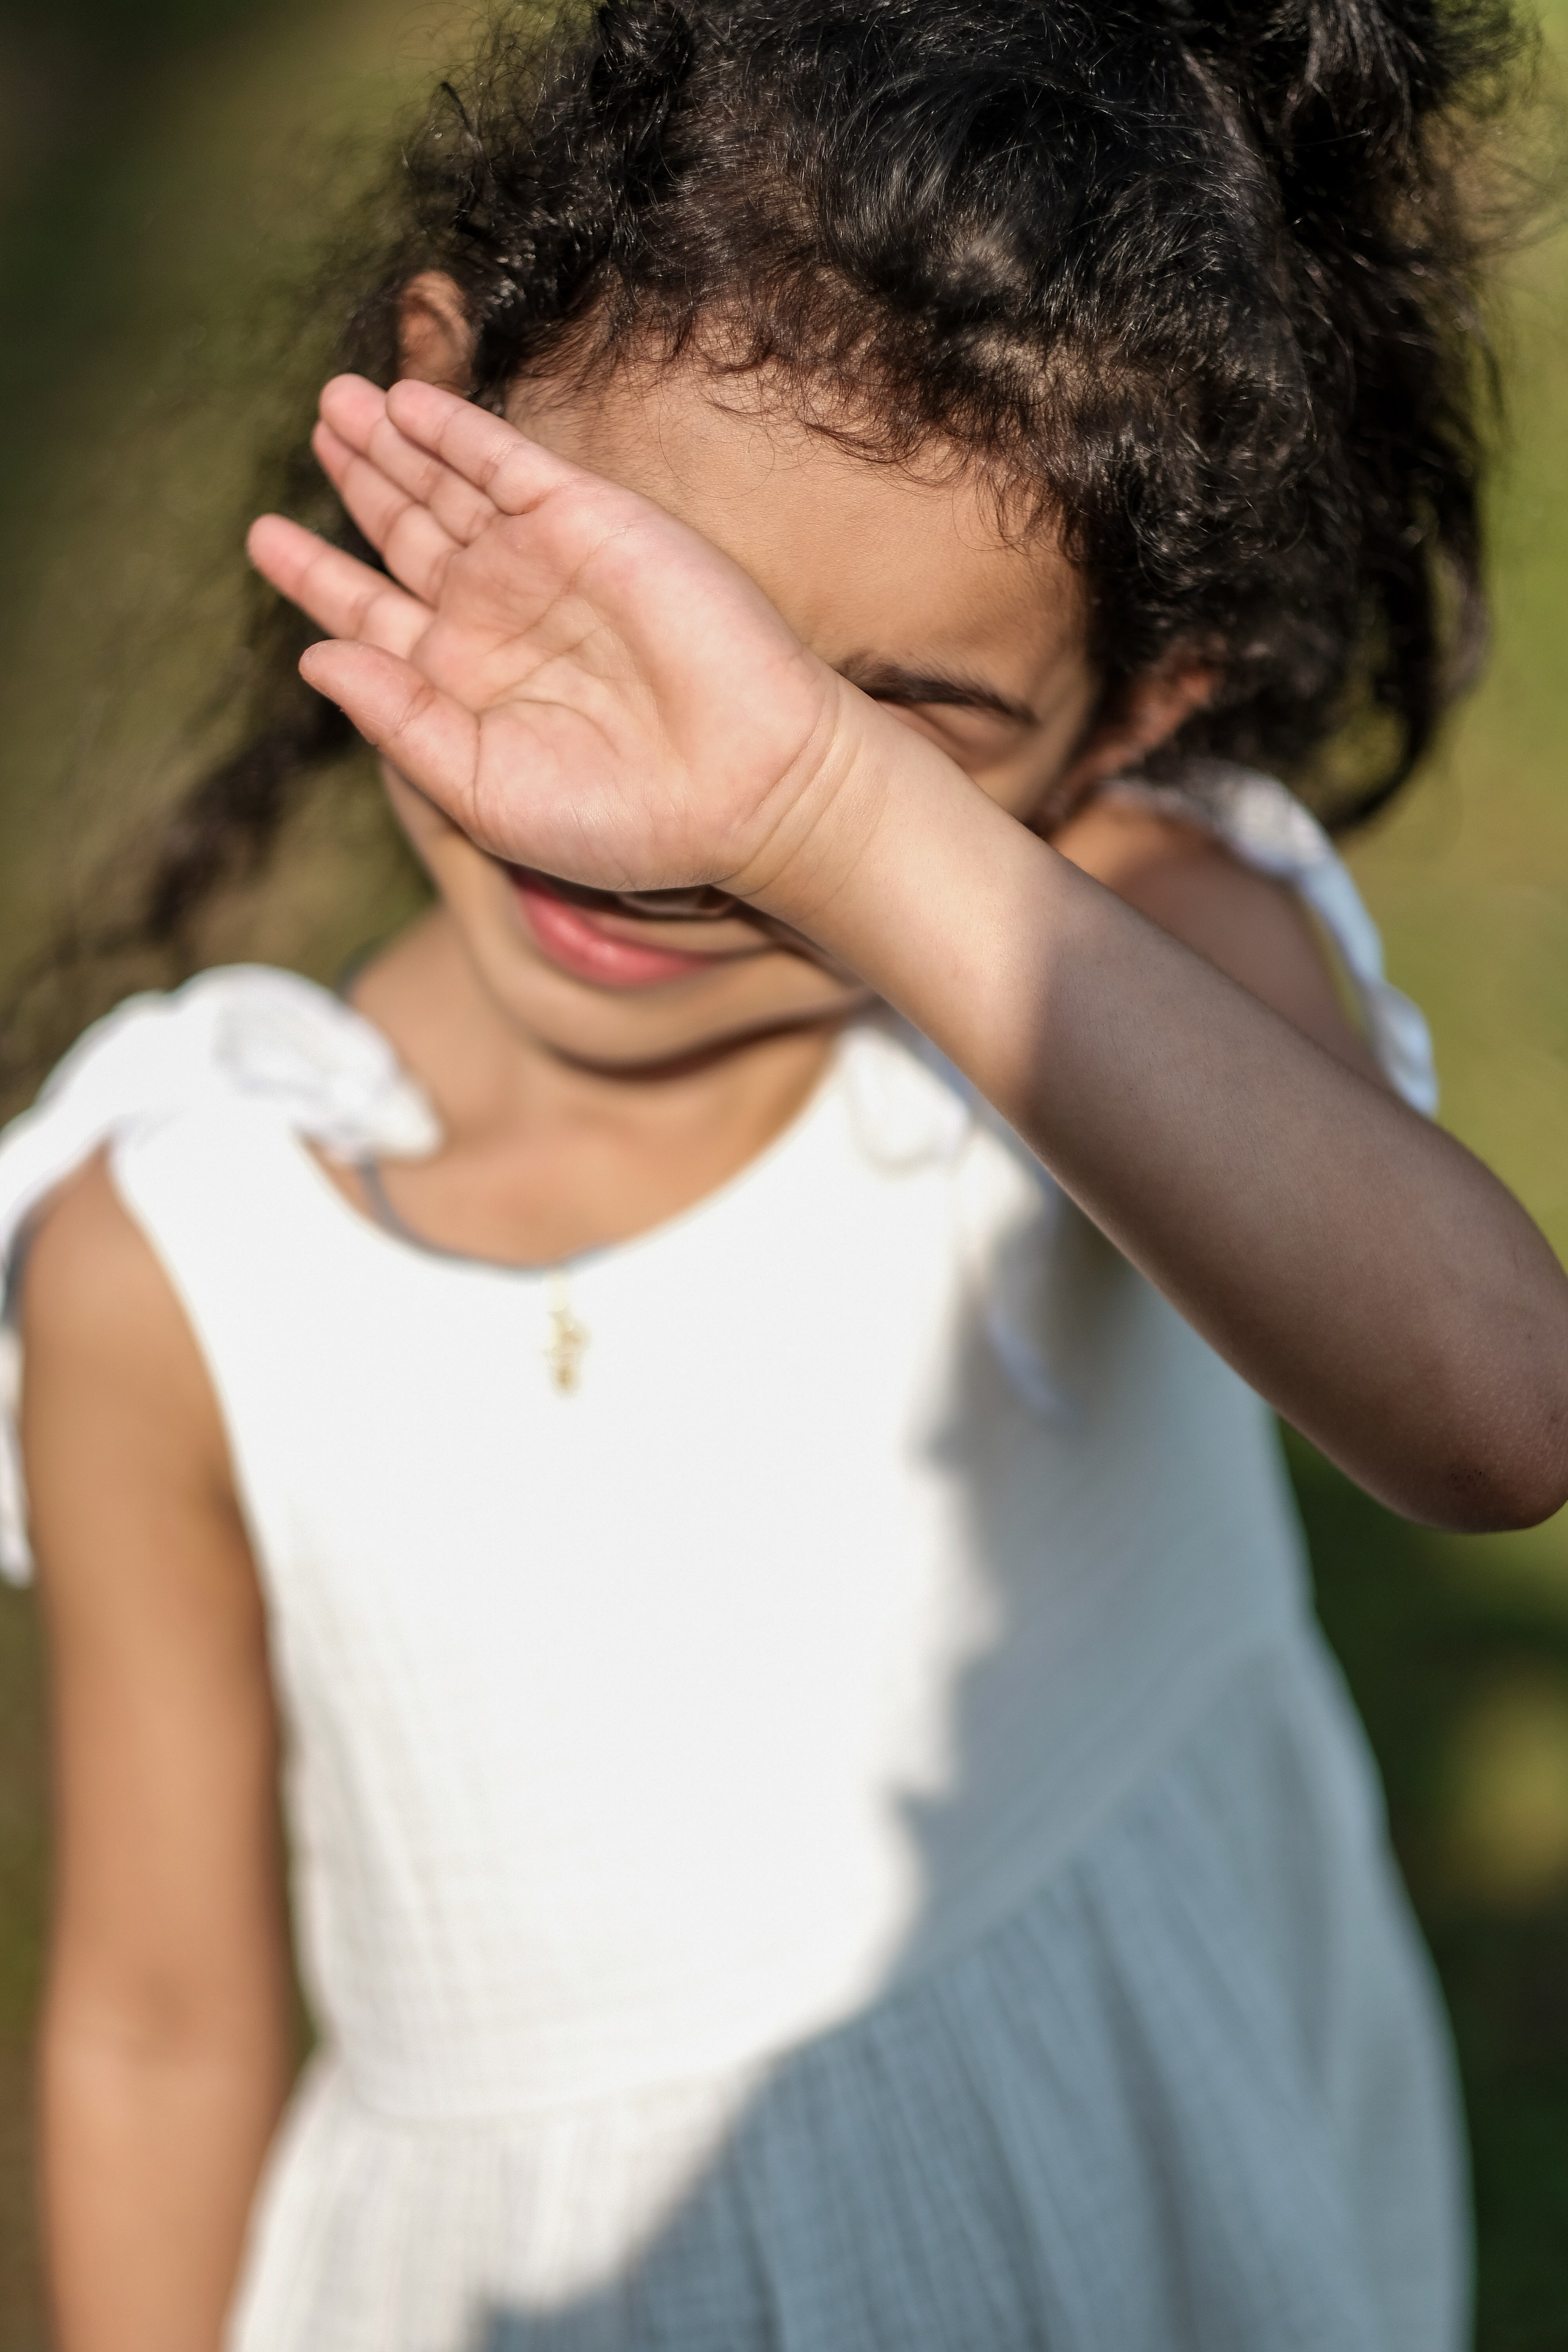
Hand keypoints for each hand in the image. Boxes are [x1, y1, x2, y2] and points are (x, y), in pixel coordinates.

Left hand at [248, 377, 885, 915]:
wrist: (746, 790)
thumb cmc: (622, 820)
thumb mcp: (479, 787)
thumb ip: (396, 720)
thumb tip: (314, 659)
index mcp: (467, 686)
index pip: (374, 618)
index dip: (318, 577)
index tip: (264, 539)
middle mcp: (502, 618)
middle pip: (408, 532)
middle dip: (358, 481)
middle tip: (314, 428)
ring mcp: (546, 565)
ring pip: (449, 486)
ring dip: (393, 443)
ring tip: (335, 404)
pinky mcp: (592, 521)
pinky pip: (508, 463)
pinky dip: (455, 431)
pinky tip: (402, 405)